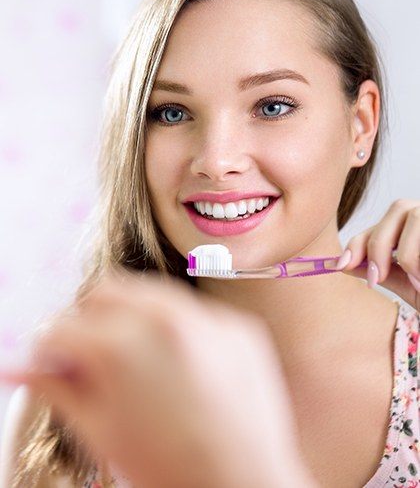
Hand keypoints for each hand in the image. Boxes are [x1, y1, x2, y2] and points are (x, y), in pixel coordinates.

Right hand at [1, 269, 316, 487]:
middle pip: (105, 291)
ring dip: (133, 314)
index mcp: (119, 347)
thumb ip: (59, 389)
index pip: (62, 327)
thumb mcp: (101, 433)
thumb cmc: (170, 470)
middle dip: (90, 318)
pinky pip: (196, 311)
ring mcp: (207, 317)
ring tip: (140, 356)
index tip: (56, 362)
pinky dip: (179, 328)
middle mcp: (164, 319)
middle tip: (94, 351)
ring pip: (151, 291)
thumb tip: (21, 367)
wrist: (246, 486)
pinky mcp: (238, 324)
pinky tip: (183, 364)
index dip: (50, 349)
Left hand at [338, 199, 419, 309]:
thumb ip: (381, 272)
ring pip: (416, 217)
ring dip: (408, 252)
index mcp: (418, 228)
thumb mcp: (410, 286)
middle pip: (399, 209)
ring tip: (418, 282)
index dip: (357, 242)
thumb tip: (341, 263)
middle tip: (375, 280)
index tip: (340, 265)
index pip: (382, 224)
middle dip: (378, 244)